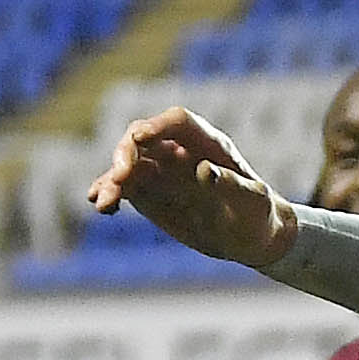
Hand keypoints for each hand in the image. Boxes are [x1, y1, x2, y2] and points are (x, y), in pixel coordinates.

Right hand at [86, 107, 290, 264]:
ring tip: (104, 201)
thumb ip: (231, 185)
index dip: (157, 126)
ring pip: (128, 165)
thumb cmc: (258, 214)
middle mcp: (179, 151)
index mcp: (208, 143)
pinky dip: (109, 193)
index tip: (140, 138)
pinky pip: (123, 188)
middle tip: (120, 176)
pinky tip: (101, 204)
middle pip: (143, 137)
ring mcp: (161, 171)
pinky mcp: (149, 193)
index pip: (177, 122)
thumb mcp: (253, 202)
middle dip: (127, 152)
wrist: (252, 237)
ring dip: (111, 179)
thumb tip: (204, 170)